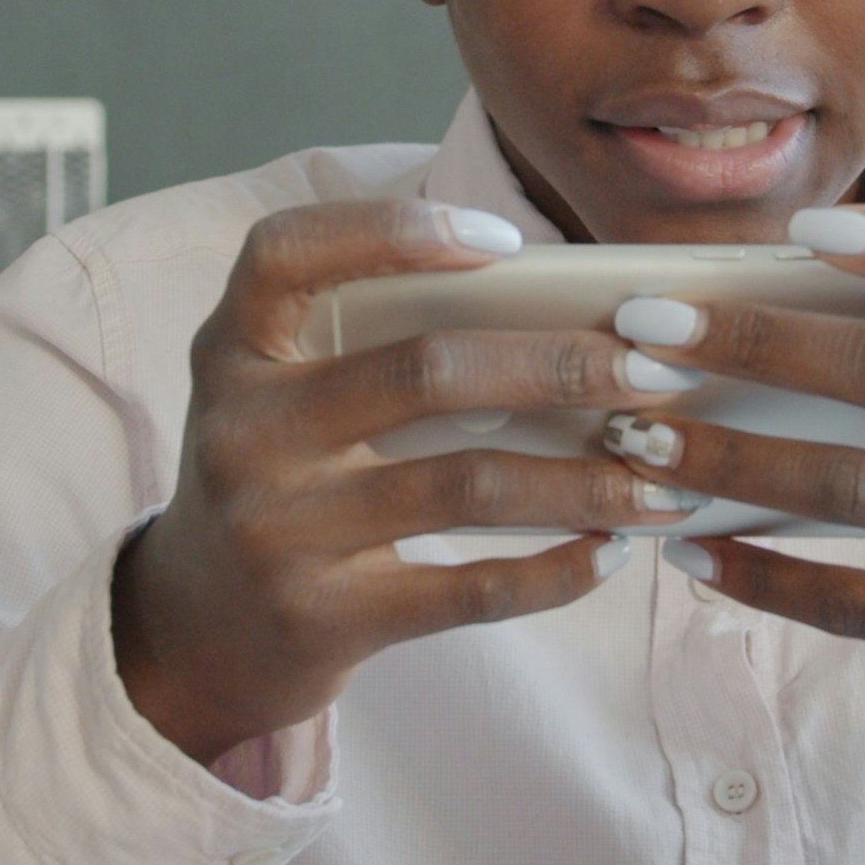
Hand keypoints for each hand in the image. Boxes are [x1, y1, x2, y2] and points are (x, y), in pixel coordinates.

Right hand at [114, 198, 687, 764]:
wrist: (198, 632)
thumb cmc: (279, 479)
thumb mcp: (283, 393)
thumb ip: (371, 342)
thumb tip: (562, 308)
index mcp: (233, 352)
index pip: (287, 253)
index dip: (393, 232)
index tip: (507, 244)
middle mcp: (247, 432)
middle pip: (425, 372)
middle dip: (563, 365)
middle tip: (657, 370)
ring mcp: (281, 530)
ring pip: (467, 486)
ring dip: (587, 479)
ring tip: (666, 475)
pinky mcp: (325, 617)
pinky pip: (469, 590)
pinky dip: (557, 570)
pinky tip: (611, 550)